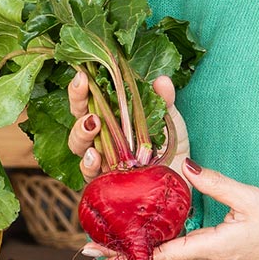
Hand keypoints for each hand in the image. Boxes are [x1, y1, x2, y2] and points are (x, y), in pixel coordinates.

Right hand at [65, 72, 189, 181]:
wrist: (181, 181)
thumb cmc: (170, 147)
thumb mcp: (169, 120)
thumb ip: (164, 99)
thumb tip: (161, 81)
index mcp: (110, 118)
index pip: (88, 100)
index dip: (81, 89)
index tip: (82, 76)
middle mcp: (101, 138)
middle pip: (78, 119)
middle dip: (77, 104)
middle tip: (83, 91)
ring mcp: (101, 160)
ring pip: (78, 146)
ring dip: (81, 133)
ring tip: (92, 123)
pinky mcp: (105, 183)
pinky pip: (89, 175)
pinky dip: (89, 164)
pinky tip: (94, 156)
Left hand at [79, 161, 258, 259]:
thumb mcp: (249, 198)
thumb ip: (215, 183)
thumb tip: (186, 166)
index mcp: (207, 249)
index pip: (156, 256)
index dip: (122, 259)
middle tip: (85, 258)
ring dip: (132, 257)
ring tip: (103, 249)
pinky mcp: (212, 259)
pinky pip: (175, 257)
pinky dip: (152, 253)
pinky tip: (139, 244)